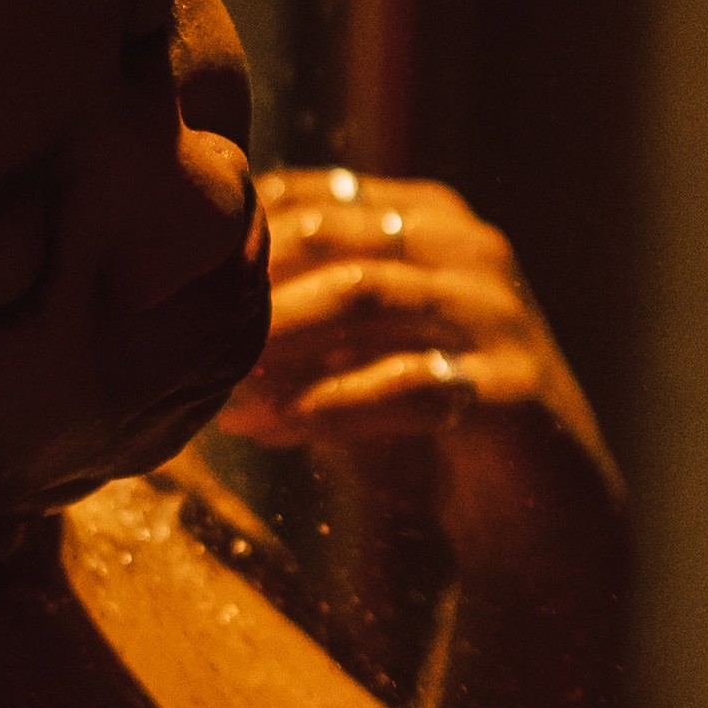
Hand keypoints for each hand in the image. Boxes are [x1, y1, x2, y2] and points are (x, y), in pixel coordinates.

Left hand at [215, 166, 623, 590]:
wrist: (538, 509)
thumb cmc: (423, 422)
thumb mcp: (347, 356)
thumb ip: (285, 321)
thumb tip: (175, 319)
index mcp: (421, 216)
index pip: (306, 198)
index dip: (232, 243)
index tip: (169, 296)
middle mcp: (465, 246)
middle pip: (329, 237)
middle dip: (249, 289)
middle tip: (180, 341)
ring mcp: (498, 309)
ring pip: (367, 295)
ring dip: (282, 343)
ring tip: (223, 392)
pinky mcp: (519, 384)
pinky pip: (416, 382)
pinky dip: (341, 403)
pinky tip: (287, 427)